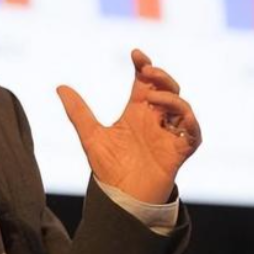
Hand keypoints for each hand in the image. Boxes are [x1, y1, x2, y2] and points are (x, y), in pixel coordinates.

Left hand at [57, 49, 200, 203]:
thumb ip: (78, 112)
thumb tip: (60, 87)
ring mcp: (168, 135)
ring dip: (171, 98)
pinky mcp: (179, 152)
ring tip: (151, 98)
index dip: (144, 66)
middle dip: (161, 77)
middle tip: (148, 71)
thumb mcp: (90, 136)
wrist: (120, 198)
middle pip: (167, 89)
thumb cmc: (108, 167)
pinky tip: (179, 118)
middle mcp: (155, 120)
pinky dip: (190, 124)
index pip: (145, 82)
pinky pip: (193, 135)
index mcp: (137, 113)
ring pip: (182, 108)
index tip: (135, 54)